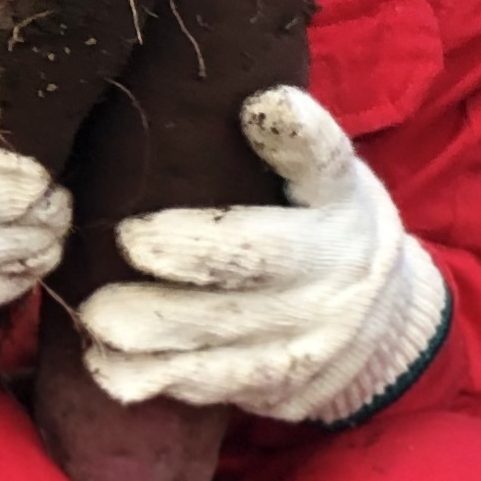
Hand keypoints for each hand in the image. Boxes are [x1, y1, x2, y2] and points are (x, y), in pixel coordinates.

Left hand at [72, 88, 450, 429]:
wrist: (383, 325)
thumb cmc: (324, 229)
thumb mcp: (325, 180)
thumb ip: (289, 145)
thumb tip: (245, 96)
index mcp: (337, 202)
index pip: (323, 162)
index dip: (296, 134)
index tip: (260, 107)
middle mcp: (330, 268)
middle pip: (261, 259)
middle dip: (193, 251)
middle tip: (127, 240)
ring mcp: (306, 335)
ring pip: (229, 334)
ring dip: (158, 330)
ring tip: (98, 320)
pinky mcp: (280, 384)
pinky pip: (218, 384)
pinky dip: (163, 380)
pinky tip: (114, 370)